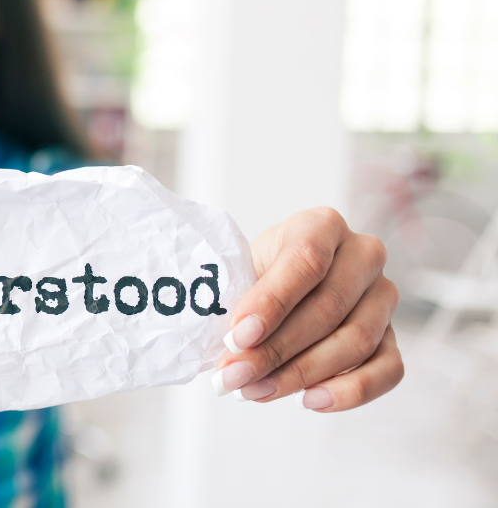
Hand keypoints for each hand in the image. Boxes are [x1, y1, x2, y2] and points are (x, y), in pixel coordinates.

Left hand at [211, 207, 402, 410]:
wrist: (279, 292)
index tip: (237, 337)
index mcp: (322, 225)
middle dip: (275, 350)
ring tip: (256, 391)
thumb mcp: (240, 273)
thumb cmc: (256, 277)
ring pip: (356, 342)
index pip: (305, 260)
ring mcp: (384, 296)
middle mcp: (363, 254)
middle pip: (328, 308)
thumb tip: (233, 348)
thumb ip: (237, 299)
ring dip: (302, 375)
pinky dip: (350, 391)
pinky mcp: (394, 335)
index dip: (271, 302)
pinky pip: (388, 369)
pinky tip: (309, 401)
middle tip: (235, 376)